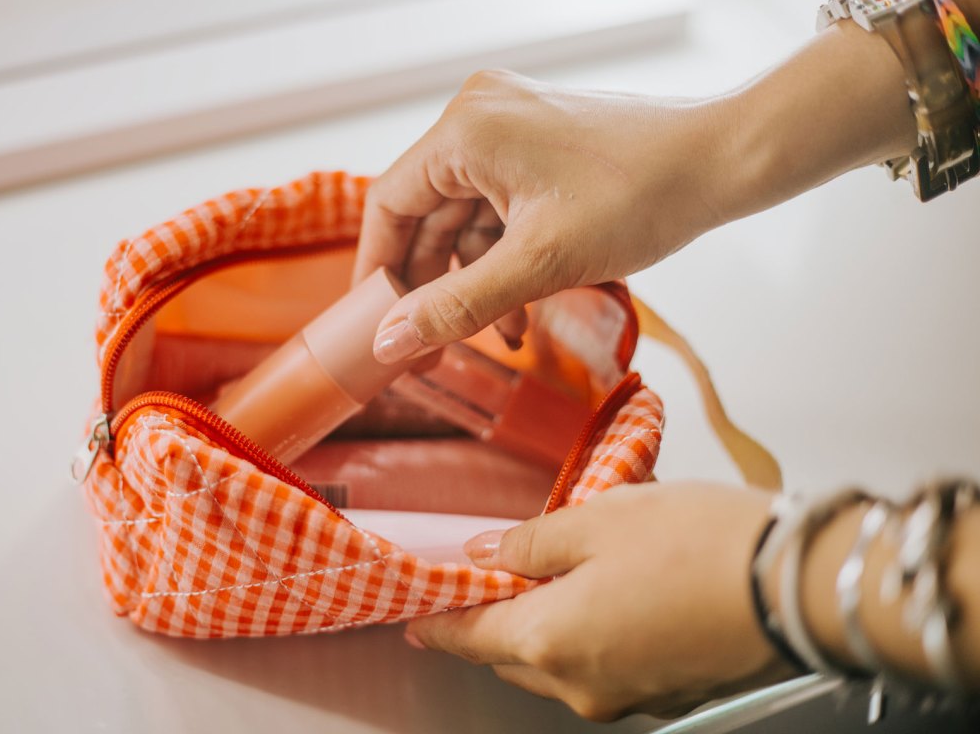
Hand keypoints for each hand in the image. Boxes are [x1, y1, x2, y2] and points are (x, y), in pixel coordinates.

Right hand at [354, 69, 738, 363]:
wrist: (722, 163)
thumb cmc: (640, 196)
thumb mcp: (538, 263)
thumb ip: (457, 306)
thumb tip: (390, 343)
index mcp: (465, 130)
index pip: (389, 205)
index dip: (377, 270)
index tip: (371, 323)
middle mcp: (478, 117)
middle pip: (426, 215)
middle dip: (433, 286)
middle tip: (430, 347)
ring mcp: (510, 128)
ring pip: (466, 219)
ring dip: (475, 281)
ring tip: (501, 336)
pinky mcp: (537, 146)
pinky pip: (499, 209)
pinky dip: (505, 259)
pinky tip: (525, 310)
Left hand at [405, 482, 796, 720]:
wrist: (798, 585)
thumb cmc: (699, 545)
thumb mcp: (597, 519)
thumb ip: (530, 542)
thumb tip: (487, 553)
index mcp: (551, 641)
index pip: (470, 636)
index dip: (439, 622)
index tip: (416, 615)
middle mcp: (583, 684)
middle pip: (511, 656)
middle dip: (492, 622)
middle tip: (483, 583)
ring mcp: (629, 694)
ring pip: (558, 665)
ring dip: (544, 626)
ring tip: (551, 575)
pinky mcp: (668, 690)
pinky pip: (605, 665)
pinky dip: (590, 634)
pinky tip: (606, 592)